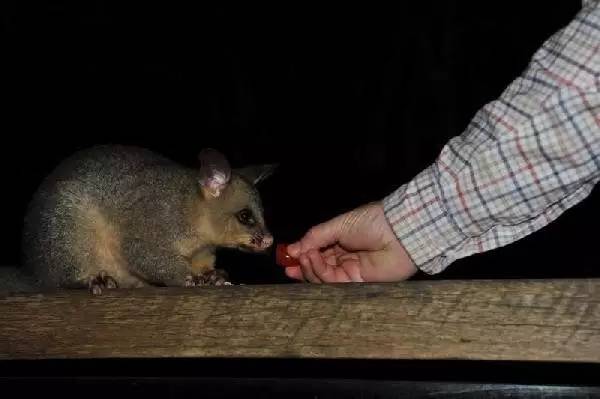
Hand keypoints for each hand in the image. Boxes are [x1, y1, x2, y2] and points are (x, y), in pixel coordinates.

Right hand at [285, 201, 417, 282]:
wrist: (398, 231)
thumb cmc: (371, 222)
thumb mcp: (337, 225)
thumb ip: (315, 238)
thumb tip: (293, 249)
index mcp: (342, 244)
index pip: (318, 255)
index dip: (302, 258)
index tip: (286, 258)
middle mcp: (345, 260)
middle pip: (318, 270)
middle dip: (302, 267)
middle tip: (289, 264)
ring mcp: (352, 273)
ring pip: (323, 278)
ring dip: (310, 267)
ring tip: (305, 256)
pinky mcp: (358, 284)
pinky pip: (334, 282)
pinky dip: (320, 272)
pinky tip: (315, 259)